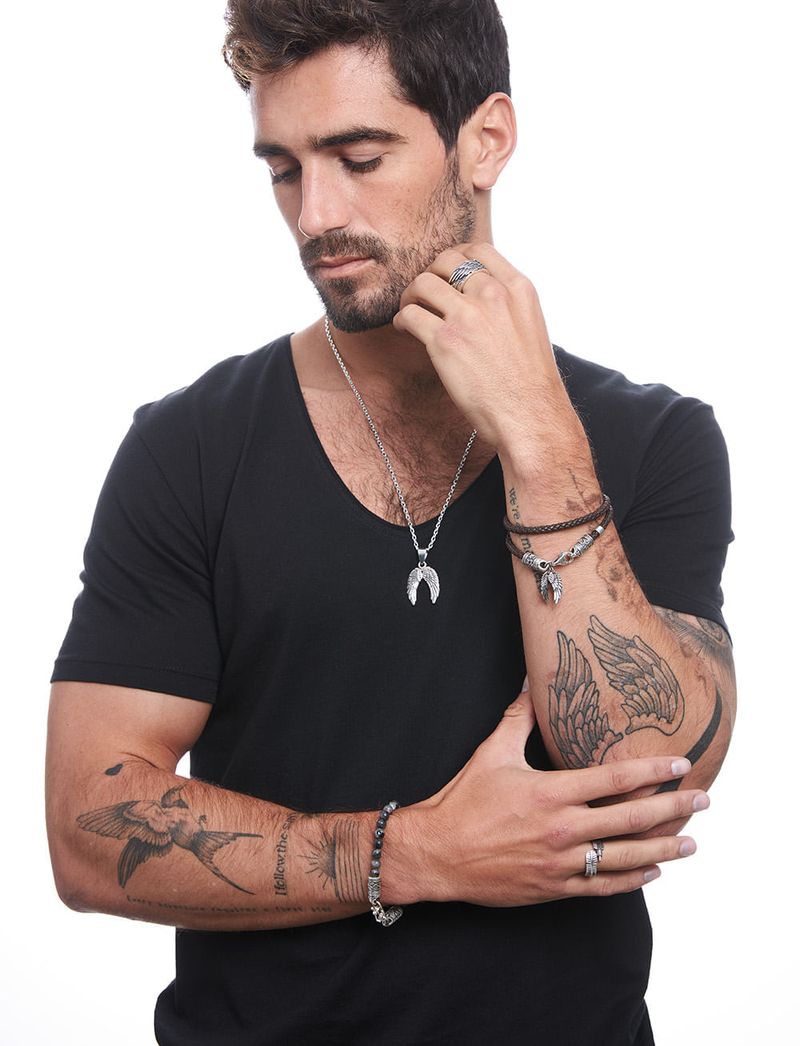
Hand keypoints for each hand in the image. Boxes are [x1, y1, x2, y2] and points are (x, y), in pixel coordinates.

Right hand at [390, 688, 706, 906]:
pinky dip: (632, 878)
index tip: (680, 765)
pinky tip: (652, 870)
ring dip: (662, 849)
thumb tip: (531, 683)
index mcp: (550, 792)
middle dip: (672, 809)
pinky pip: (603, 887)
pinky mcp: (554, 887)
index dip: (652, 772)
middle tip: (702, 801)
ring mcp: (561, 863)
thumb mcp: (491, 753)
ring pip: (624, 857)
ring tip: (689, 842)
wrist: (438, 853)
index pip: (614, 780)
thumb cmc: (463, 801)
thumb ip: (519, 717)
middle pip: (630, 820)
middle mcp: (562, 828)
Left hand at [393, 242, 583, 457]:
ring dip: (411, 295)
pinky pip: (410, 314)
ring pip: (423, 283)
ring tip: (411, 311)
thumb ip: (507, 307)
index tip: (446, 274)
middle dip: (430, 273)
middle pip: (445, 260)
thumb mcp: (531, 328)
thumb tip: (478, 302)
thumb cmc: (530, 384)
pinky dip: (402, 320)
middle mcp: (493, 295)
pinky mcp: (445, 340)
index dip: (455, 257)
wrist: (531, 416)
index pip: (478, 250)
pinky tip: (406, 330)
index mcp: (518, 289)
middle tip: (424, 294)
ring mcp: (468, 315)